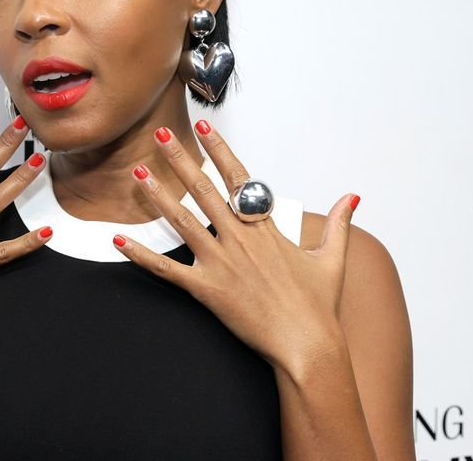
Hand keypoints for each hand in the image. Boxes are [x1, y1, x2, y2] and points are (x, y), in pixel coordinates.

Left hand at [112, 121, 360, 372]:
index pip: (238, 177)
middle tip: (159, 135)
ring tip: (138, 173)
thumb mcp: (332, 258)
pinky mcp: (207, 289)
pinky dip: (141, 255)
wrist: (307, 344)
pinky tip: (119, 240)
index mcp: (265, 227)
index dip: (219, 150)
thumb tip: (352, 197)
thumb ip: (339, 223)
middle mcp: (239, 238)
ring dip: (157, 195)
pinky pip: (167, 269)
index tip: (204, 128)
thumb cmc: (318, 306)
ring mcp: (221, 262)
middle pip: (203, 189)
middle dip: (179, 159)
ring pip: (182, 220)